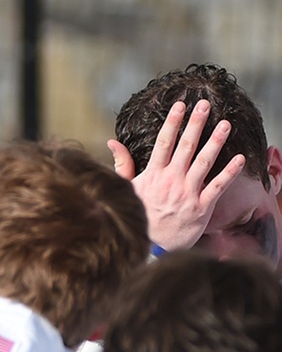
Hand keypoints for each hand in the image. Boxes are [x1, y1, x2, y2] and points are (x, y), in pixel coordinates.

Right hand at [107, 99, 245, 252]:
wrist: (150, 246)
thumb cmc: (138, 215)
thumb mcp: (125, 188)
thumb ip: (122, 164)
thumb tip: (112, 142)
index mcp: (153, 174)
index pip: (164, 142)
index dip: (173, 122)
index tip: (180, 105)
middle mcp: (171, 180)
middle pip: (186, 146)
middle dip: (196, 124)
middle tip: (205, 105)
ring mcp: (187, 193)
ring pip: (204, 162)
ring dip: (216, 142)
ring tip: (226, 124)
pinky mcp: (201, 208)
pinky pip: (218, 187)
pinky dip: (229, 172)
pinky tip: (239, 158)